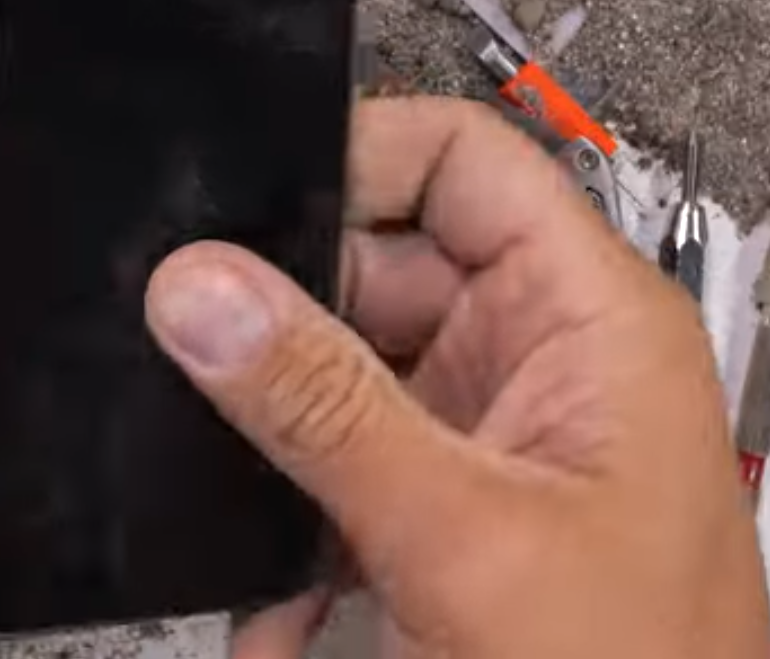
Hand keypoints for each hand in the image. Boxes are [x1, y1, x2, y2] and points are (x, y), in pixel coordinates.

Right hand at [145, 98, 769, 657]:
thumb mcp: (458, 536)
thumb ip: (321, 405)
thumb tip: (197, 284)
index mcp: (587, 320)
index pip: (461, 164)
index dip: (351, 159)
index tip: (227, 205)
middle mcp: (541, 362)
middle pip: (380, 273)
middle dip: (280, 328)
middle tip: (181, 362)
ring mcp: (495, 445)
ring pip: (346, 383)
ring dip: (276, 446)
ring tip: (210, 486)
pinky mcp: (454, 524)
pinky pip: (345, 478)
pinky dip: (294, 536)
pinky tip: (266, 610)